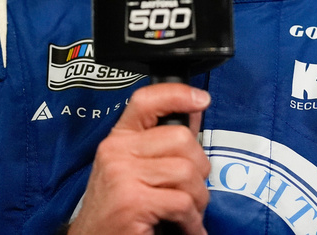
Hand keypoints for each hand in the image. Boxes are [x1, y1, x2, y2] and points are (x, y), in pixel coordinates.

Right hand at [67, 83, 211, 234]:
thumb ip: (160, 145)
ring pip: (186, 172)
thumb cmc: (118, 212)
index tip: (201, 100)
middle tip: (193, 192)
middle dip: (199, 170)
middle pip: (181, 139)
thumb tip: (193, 113)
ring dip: (197, 200)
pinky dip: (192, 221)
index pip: (145, 100)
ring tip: (188, 214)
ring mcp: (122, 175)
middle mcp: (116, 151)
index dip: (177, 94)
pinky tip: (185, 228)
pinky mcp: (132, 201)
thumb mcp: (133, 171)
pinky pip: (182, 203)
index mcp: (118, 140)